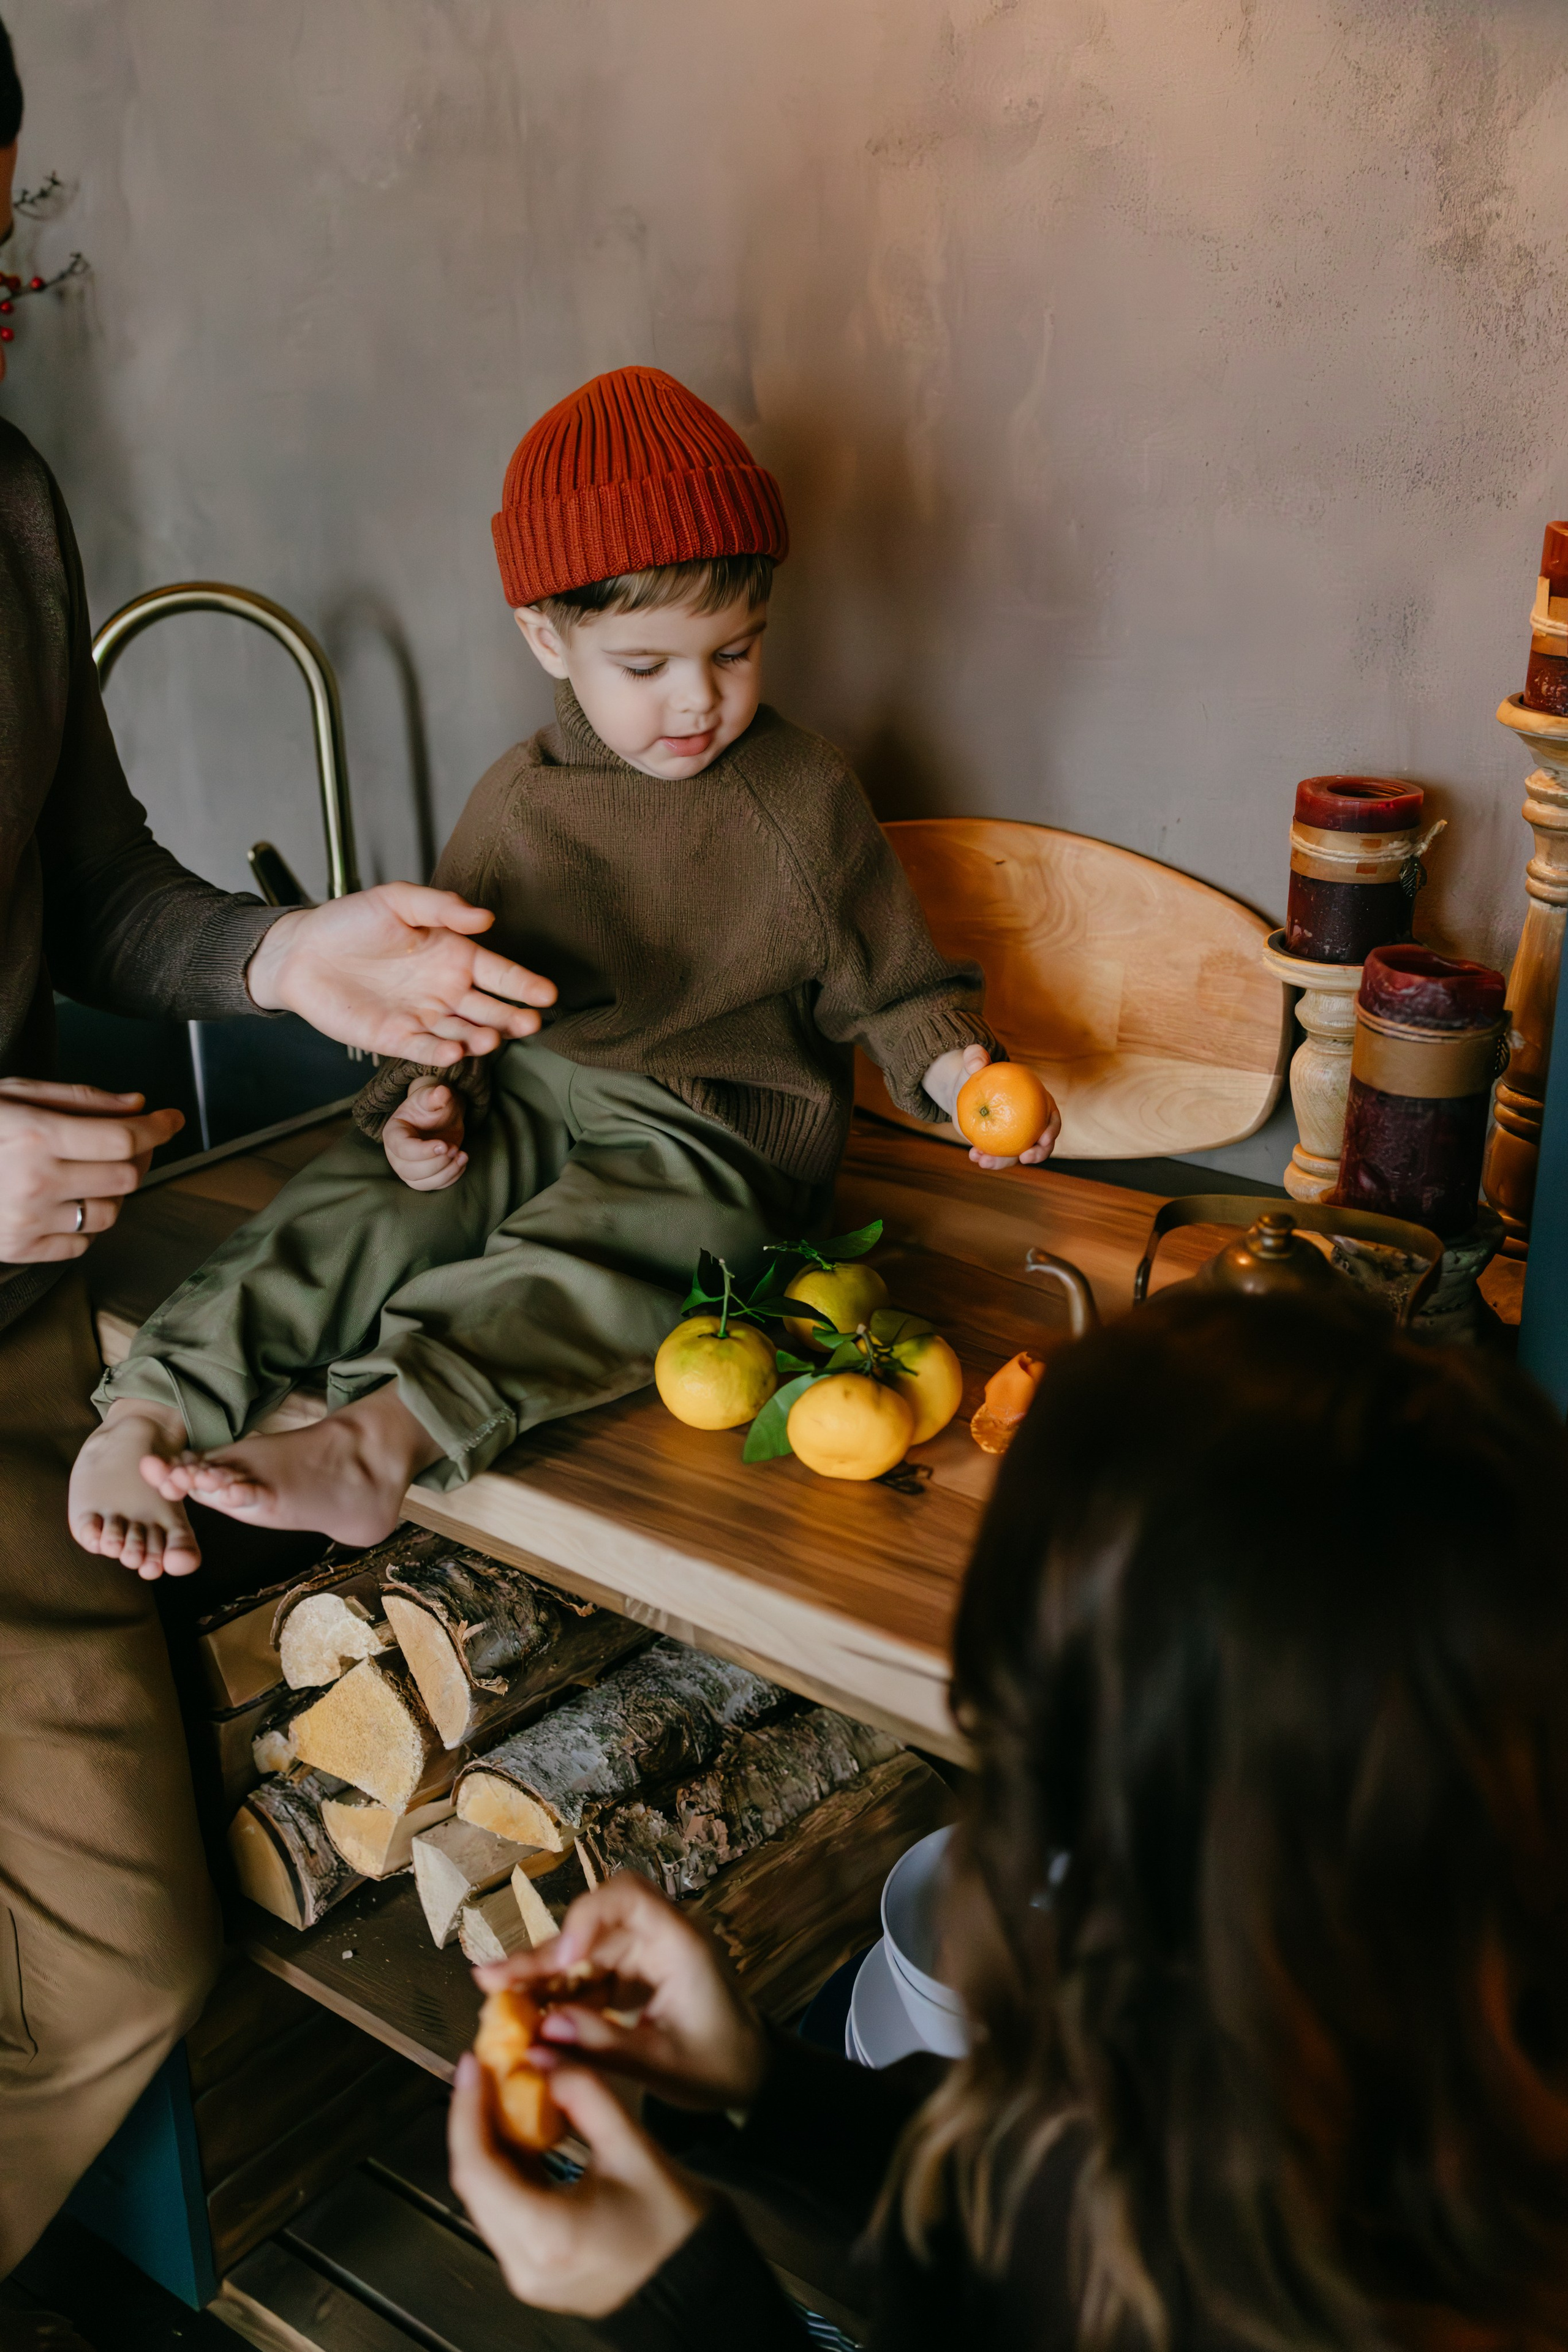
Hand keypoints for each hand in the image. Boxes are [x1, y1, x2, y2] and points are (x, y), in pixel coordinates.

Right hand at [0, 1081, 183, 1262]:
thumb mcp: (16, 1095)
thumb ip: (80, 1099)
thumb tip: (137, 1103)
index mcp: (35, 1135)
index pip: (123, 1137)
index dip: (158, 1127)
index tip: (172, 1119)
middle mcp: (35, 1181)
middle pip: (125, 1178)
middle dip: (142, 1157)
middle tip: (136, 1142)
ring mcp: (28, 1221)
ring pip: (110, 1214)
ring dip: (116, 1193)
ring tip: (97, 1172)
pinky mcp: (20, 1249)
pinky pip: (82, 1244)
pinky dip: (87, 1225)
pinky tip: (70, 1201)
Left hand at [246, 884, 556, 1064]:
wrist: (301, 952)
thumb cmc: (349, 921)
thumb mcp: (396, 900)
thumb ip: (441, 906)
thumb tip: (484, 917)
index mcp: (453, 956)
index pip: (499, 973)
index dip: (524, 984)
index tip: (547, 993)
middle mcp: (445, 990)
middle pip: (490, 1010)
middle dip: (512, 1018)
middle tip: (530, 1023)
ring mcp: (423, 1017)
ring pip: (463, 1034)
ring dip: (480, 1039)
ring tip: (491, 1039)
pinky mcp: (396, 1039)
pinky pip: (424, 1050)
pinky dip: (440, 1055)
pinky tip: (454, 1054)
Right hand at [383, 1083, 466, 1190]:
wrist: (440, 1116)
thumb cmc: (432, 1106)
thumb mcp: (432, 1097)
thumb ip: (435, 1096)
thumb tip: (442, 1093)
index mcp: (393, 1133)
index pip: (402, 1149)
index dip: (423, 1151)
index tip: (444, 1145)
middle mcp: (396, 1155)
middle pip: (410, 1170)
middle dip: (436, 1163)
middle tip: (455, 1148)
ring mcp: (408, 1168)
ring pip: (421, 1183)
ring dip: (445, 1173)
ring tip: (462, 1156)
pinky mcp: (422, 1177)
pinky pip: (433, 1186)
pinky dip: (450, 1178)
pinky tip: (462, 1163)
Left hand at [448, 2052, 706, 2318]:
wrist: (694, 2277)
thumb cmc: (673, 2223)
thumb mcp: (632, 2146)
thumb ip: (586, 2095)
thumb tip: (544, 2060)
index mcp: (547, 2235)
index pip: (478, 2168)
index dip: (466, 2111)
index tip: (470, 2066)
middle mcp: (525, 2264)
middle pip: (474, 2184)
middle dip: (473, 2121)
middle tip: (483, 2072)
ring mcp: (526, 2276)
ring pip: (484, 2200)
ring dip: (487, 2145)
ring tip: (498, 2094)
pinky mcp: (533, 2274)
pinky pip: (502, 2216)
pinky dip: (504, 2172)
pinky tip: (517, 2135)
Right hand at [474, 1873, 768, 2112]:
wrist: (752, 2077)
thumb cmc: (720, 2066)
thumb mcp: (662, 2065)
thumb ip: (602, 2047)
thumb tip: (539, 2035)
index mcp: (679, 1942)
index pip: (627, 1896)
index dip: (586, 1919)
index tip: (563, 1959)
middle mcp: (657, 1936)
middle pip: (591, 1925)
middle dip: (544, 1953)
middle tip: (490, 1980)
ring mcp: (643, 1954)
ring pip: (582, 1949)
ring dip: (542, 1972)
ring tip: (493, 1993)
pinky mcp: (631, 1975)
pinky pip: (586, 1974)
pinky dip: (557, 1992)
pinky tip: (523, 2009)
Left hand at [955, 1043, 1060, 1170]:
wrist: (964, 1089)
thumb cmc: (978, 1074)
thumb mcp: (976, 1063)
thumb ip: (976, 1057)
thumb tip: (976, 1060)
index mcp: (1038, 1103)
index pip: (1052, 1119)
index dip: (1052, 1130)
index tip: (1044, 1138)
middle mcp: (1032, 1123)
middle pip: (1042, 1144)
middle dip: (1037, 1155)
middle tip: (1024, 1158)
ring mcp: (1016, 1137)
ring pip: (1017, 1155)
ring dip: (1004, 1162)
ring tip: (985, 1161)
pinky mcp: (1000, 1146)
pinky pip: (997, 1156)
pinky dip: (988, 1158)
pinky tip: (973, 1156)